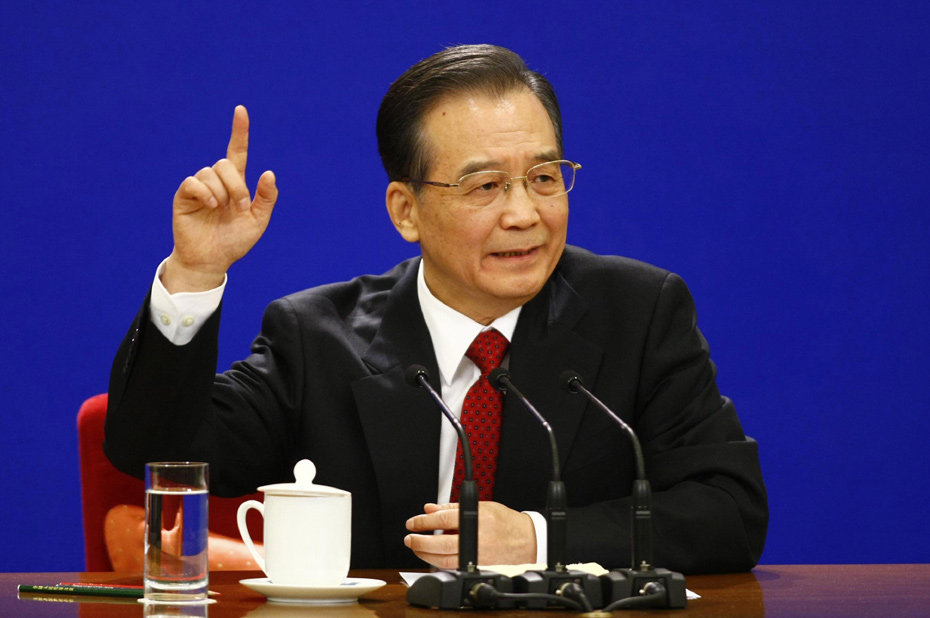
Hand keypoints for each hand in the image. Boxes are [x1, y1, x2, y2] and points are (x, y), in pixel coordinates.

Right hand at [163, 105, 277, 292]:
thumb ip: (266, 199)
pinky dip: (205, 192)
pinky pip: (194, 182)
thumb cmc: (234, 242)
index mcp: (236, 184)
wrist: (212, 261)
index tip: (241, 110)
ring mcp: (200, 187)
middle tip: (240, 206)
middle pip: (224, 163)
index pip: (237, 151)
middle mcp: (217, 182)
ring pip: (210, 172)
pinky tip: (210, 205)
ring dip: (222, 192)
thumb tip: (268, 172)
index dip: (239, 131)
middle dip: (237, 184)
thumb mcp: (258, 222)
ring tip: (223, 210)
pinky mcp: (185, 196)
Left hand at [404, 502, 536, 567]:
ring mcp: (477, 555)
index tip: (413, 522)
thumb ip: (452, 508)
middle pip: (440, 542)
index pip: (442, 520)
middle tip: (409, 538)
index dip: (423, 521)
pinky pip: (453, 567)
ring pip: (444, 559)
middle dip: (420, 541)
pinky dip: (439, 563)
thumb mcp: (481, 506)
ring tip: (417, 547)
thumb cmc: (506, 522)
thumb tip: (430, 508)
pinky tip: (432, 557)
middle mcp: (476, 538)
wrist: (526, 541)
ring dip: (426, 554)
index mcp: (475, 518)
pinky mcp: (477, 567)